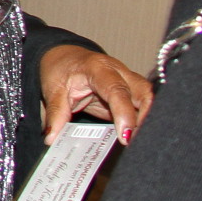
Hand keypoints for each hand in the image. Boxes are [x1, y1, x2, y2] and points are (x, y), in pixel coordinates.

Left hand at [38, 43, 153, 143]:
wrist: (64, 58)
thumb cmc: (61, 70)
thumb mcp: (53, 90)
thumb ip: (56, 114)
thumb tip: (52, 138)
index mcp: (98, 68)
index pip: (117, 90)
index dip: (124, 114)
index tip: (125, 137)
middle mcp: (119, 71)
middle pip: (144, 92)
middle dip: (146, 118)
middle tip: (135, 142)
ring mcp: (128, 81)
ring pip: (149, 99)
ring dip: (147, 121)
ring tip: (137, 143)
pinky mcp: (131, 93)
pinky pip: (143, 106)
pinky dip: (143, 122)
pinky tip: (137, 138)